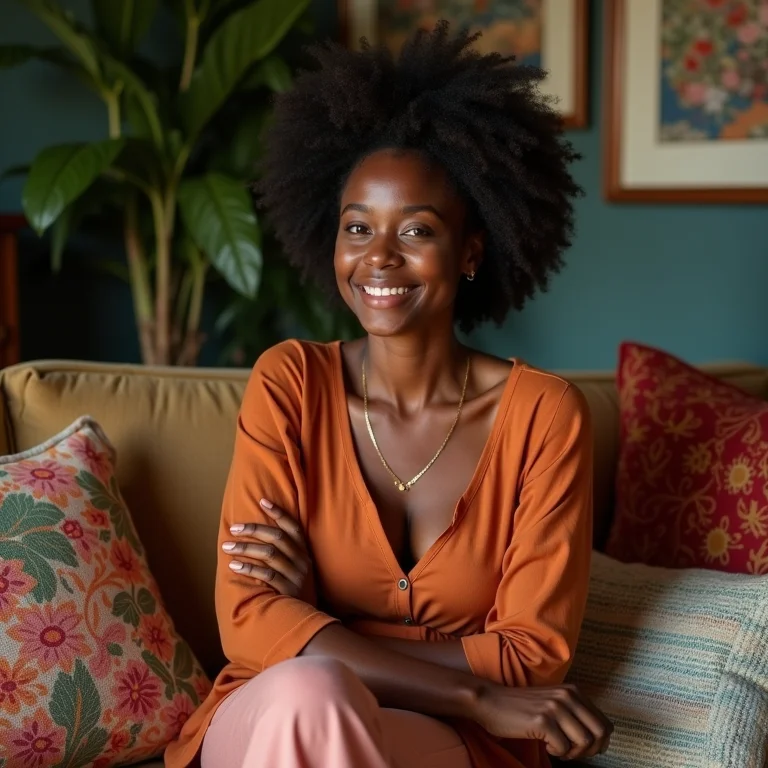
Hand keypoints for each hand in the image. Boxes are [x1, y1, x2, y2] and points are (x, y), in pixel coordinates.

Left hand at [222, 499, 310, 596]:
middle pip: (277, 538)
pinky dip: (249, 568)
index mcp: (304, 552)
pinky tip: (234, 565)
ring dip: (246, 548)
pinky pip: (266, 574)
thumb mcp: (293, 568)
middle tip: (234, 528)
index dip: (279, 513)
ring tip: (227, 546)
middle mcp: (302, 561)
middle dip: (254, 530)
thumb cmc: (291, 589)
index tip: (262, 500)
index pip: (293, 527)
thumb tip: (255, 532)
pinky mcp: (287, 590)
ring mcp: (296, 575)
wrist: (302, 619)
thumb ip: (282, 552)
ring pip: (270, 554)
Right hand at [471, 682, 611, 760]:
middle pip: (600, 733)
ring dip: (572, 752)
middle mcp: (567, 696)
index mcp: (574, 691)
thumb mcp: (554, 703)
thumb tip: (599, 739)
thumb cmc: (522, 707)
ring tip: (556, 747)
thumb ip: (575, 713)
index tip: (583, 748)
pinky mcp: (542, 721)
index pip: (605, 724)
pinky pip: (563, 748)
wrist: (491, 701)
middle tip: (572, 752)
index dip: (599, 742)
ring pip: (584, 742)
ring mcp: (555, 708)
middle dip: (590, 750)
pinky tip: (545, 744)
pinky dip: (556, 752)